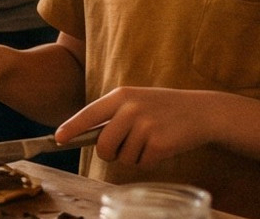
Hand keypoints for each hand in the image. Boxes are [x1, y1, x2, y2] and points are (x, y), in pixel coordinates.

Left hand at [65, 86, 222, 166]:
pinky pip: (142, 163)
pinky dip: (150, 160)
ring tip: (149, 139)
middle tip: (123, 147)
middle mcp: (130, 109)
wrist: (201, 111)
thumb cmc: (163, 108)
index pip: (89, 114)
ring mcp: (145, 126)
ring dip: (134, 156)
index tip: (58, 138)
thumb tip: (85, 135)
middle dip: (110, 153)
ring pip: (123, 157)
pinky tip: (161, 145)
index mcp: (121, 95)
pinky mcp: (159, 144)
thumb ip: (113, 114)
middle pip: (103, 145)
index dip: (72, 128)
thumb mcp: (136, 100)